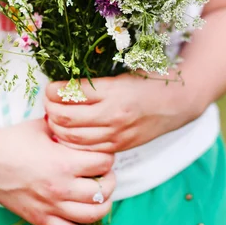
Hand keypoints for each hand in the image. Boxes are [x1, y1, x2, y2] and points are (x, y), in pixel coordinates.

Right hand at [0, 119, 114, 224]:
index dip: (108, 155)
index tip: (103, 151)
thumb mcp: (43, 126)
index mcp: (63, 162)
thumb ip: (65, 126)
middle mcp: (60, 188)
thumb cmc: (12, 139)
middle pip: (103, 190)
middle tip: (104, 171)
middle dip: (109, 178)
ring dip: (104, 202)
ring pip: (93, 214)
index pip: (103, 162)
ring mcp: (51, 207)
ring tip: (100, 191)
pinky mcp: (41, 220)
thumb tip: (81, 121)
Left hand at [45, 73, 198, 153]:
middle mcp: (113, 115)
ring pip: (72, 138)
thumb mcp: (122, 73)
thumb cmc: (149, 81)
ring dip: (57, 128)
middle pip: (66, 118)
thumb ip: (96, 82)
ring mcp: (116, 134)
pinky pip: (86, 150)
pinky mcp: (118, 147)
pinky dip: (71, 143)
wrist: (178, 102)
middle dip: (50, 110)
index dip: (53, 91)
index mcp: (113, 91)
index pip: (71, 93)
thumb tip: (65, 83)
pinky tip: (68, 133)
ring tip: (54, 117)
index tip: (50, 87)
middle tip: (47, 102)